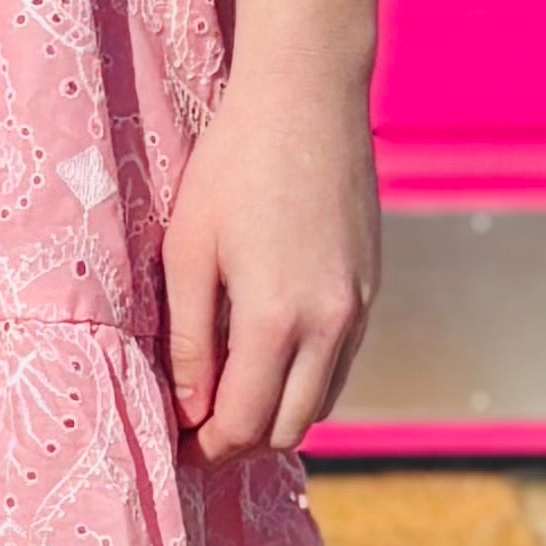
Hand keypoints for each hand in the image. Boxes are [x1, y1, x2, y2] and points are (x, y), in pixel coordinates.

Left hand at [160, 59, 379, 463]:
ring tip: (227, 399)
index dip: (205, 446)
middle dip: (240, 444)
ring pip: (320, 404)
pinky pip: (340, 366)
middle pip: (288, 430)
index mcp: (276, 318)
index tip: (175, 444)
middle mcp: (330, 325)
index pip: (244, 423)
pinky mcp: (371, 291)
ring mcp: (358, 310)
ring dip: (275, 417)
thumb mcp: (188, 251)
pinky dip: (304, 382)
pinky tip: (267, 360)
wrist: (308, 99)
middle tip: (197, 432)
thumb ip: (188, 339)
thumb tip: (187, 407)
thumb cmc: (233, 165)